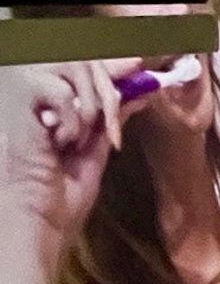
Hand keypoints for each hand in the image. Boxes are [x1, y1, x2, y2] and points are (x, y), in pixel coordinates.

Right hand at [0, 62, 138, 262]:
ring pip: (72, 67)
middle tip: (110, 127)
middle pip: (80, 59)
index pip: (79, 65)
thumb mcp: (93, 152)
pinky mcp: (17, 100)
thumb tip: (137, 91)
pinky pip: (60, 89)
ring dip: (89, 108)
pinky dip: (71, 119)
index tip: (136, 66)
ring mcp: (20, 94)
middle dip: (106, 90)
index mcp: (46, 106)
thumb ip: (110, 119)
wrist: (34, 224)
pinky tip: (57, 144)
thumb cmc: (57, 201)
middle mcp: (31, 93)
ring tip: (76, 142)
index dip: (110, 63)